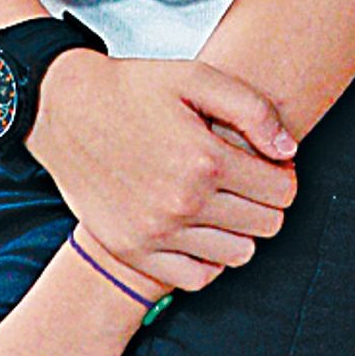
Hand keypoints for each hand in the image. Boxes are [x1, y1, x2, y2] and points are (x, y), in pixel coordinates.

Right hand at [28, 50, 300, 295]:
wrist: (66, 110)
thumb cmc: (136, 89)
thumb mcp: (197, 78)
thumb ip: (253, 110)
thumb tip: (289, 152)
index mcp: (204, 160)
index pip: (282, 191)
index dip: (283, 174)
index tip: (268, 163)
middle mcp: (182, 203)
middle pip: (267, 225)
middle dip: (266, 202)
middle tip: (245, 180)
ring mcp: (155, 233)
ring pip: (239, 255)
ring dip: (240, 230)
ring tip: (221, 202)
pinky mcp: (133, 251)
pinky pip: (198, 278)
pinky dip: (207, 258)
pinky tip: (199, 229)